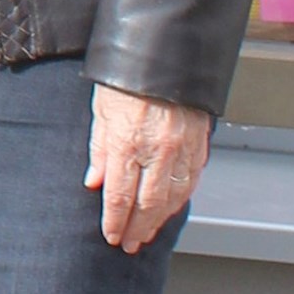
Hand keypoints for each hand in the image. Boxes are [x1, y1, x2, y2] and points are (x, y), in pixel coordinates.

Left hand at [87, 86, 210, 252]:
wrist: (166, 50)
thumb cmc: (127, 75)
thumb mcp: (102, 108)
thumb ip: (99, 149)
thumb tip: (94, 182)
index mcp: (127, 142)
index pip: (119, 196)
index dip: (115, 221)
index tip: (111, 235)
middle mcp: (156, 150)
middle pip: (147, 204)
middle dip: (137, 228)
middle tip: (130, 243)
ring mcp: (181, 149)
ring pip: (172, 198)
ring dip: (159, 220)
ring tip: (147, 232)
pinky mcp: (199, 143)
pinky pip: (191, 181)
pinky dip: (180, 199)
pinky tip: (171, 207)